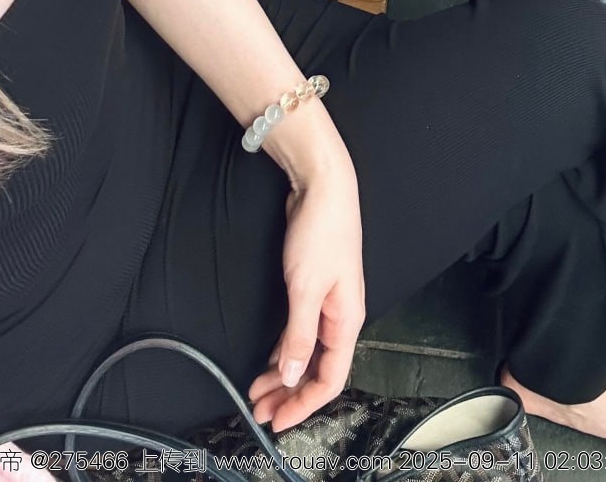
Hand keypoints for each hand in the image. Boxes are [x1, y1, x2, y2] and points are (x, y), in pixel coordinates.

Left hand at [248, 159, 364, 433]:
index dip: (305, 404)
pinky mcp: (314, 288)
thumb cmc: (322, 232)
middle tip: (260, 412)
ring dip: (284, 373)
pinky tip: (270, 359)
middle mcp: (341, 317)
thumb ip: (299, 336)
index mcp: (347, 321)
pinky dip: (285, 349)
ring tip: (258, 392)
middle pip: (318, 369)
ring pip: (307, 351)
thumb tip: (292, 377)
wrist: (323, 186)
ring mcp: (328, 303)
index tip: (278, 420)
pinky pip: (301, 332)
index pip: (330, 379)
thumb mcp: (306, 288)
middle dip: (290, 394)